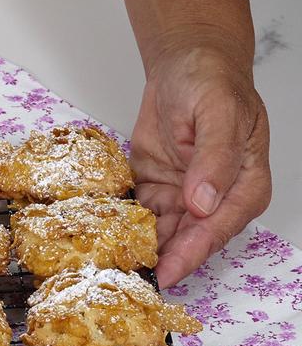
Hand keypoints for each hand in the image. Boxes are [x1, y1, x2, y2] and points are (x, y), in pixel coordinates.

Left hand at [130, 38, 270, 286]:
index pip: (217, 228)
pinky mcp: (156, 189)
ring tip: (109, 268)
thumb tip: (206, 201)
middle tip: (128, 281)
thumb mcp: (219, 112)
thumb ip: (215, 157)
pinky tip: (100, 241)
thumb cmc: (212, 82)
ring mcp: (183, 196)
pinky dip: (122, 228)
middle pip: (187, 240)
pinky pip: (139, 216)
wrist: (185, 65)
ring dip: (138, 250)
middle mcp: (215, 199)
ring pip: (162, 234)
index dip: (191, 253)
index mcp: (244, 185)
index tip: (168, 273)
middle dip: (161, 261)